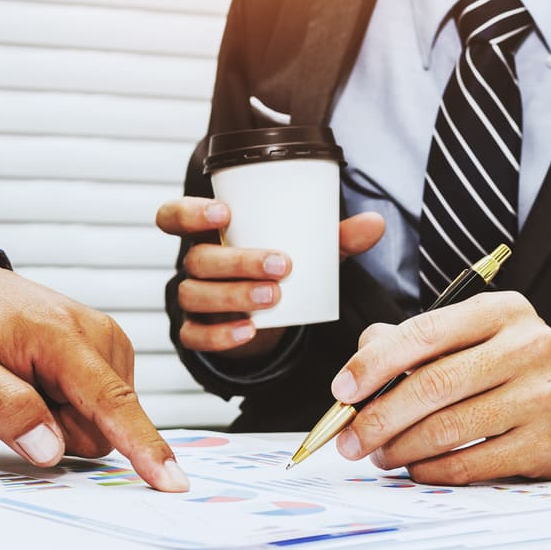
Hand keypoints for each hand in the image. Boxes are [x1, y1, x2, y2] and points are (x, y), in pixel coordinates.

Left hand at [0, 254, 185, 490]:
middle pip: (104, 424)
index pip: (112, 402)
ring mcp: (105, 340)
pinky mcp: (105, 350)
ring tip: (23, 385)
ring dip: (63, 419)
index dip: (142, 446)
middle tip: (13, 400)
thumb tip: (50, 450)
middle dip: (61, 431)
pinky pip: (101, 406)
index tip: (172, 479)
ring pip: (104, 419)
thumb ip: (4, 410)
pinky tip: (39, 382)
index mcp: (60, 337)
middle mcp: (96, 334)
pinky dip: (69, 405)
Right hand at [155, 197, 383, 356]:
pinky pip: (196, 336)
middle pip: (197, 259)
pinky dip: (221, 335)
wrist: (270, 316)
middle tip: (282, 265)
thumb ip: (338, 237)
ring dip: (234, 296)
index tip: (224, 213)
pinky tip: (249, 331)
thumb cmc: (282, 268)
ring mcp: (194, 300)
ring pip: (195, 295)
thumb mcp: (309, 250)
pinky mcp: (198, 332)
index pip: (174, 216)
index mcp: (210, 234)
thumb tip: (376, 223)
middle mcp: (195, 264)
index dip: (190, 212)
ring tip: (274, 298)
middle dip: (238, 262)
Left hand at [328, 292, 550, 482]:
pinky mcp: (543, 444)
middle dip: (379, 417)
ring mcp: (540, 397)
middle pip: (433, 385)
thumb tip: (359, 364)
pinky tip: (413, 467)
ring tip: (378, 454)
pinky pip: (470, 463)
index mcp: (502, 311)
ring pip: (448, 428)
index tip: (342, 390)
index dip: (374, 364)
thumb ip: (413, 341)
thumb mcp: (471, 336)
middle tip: (349, 439)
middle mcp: (527, 347)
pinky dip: (431, 469)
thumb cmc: (510, 368)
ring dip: (400, 447)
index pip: (424, 333)